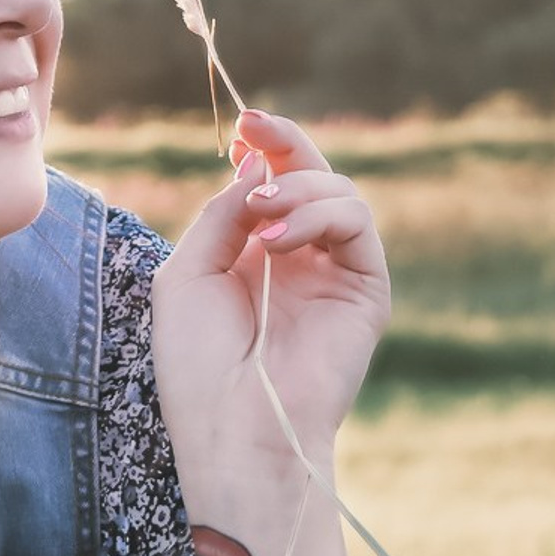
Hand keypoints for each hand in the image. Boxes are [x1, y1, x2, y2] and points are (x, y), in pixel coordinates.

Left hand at [150, 107, 390, 464]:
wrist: (235, 431)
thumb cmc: (198, 368)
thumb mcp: (188, 275)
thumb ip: (220, 216)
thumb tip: (253, 165)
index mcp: (254, 256)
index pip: (271, 184)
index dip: (263, 147)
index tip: (244, 125)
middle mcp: (299, 260)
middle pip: (310, 176)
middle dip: (285, 142)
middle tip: (256, 125)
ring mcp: (335, 273)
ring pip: (339, 192)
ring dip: (295, 186)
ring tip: (260, 212)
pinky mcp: (366, 290)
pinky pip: (358, 224)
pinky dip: (318, 214)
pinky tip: (277, 239)